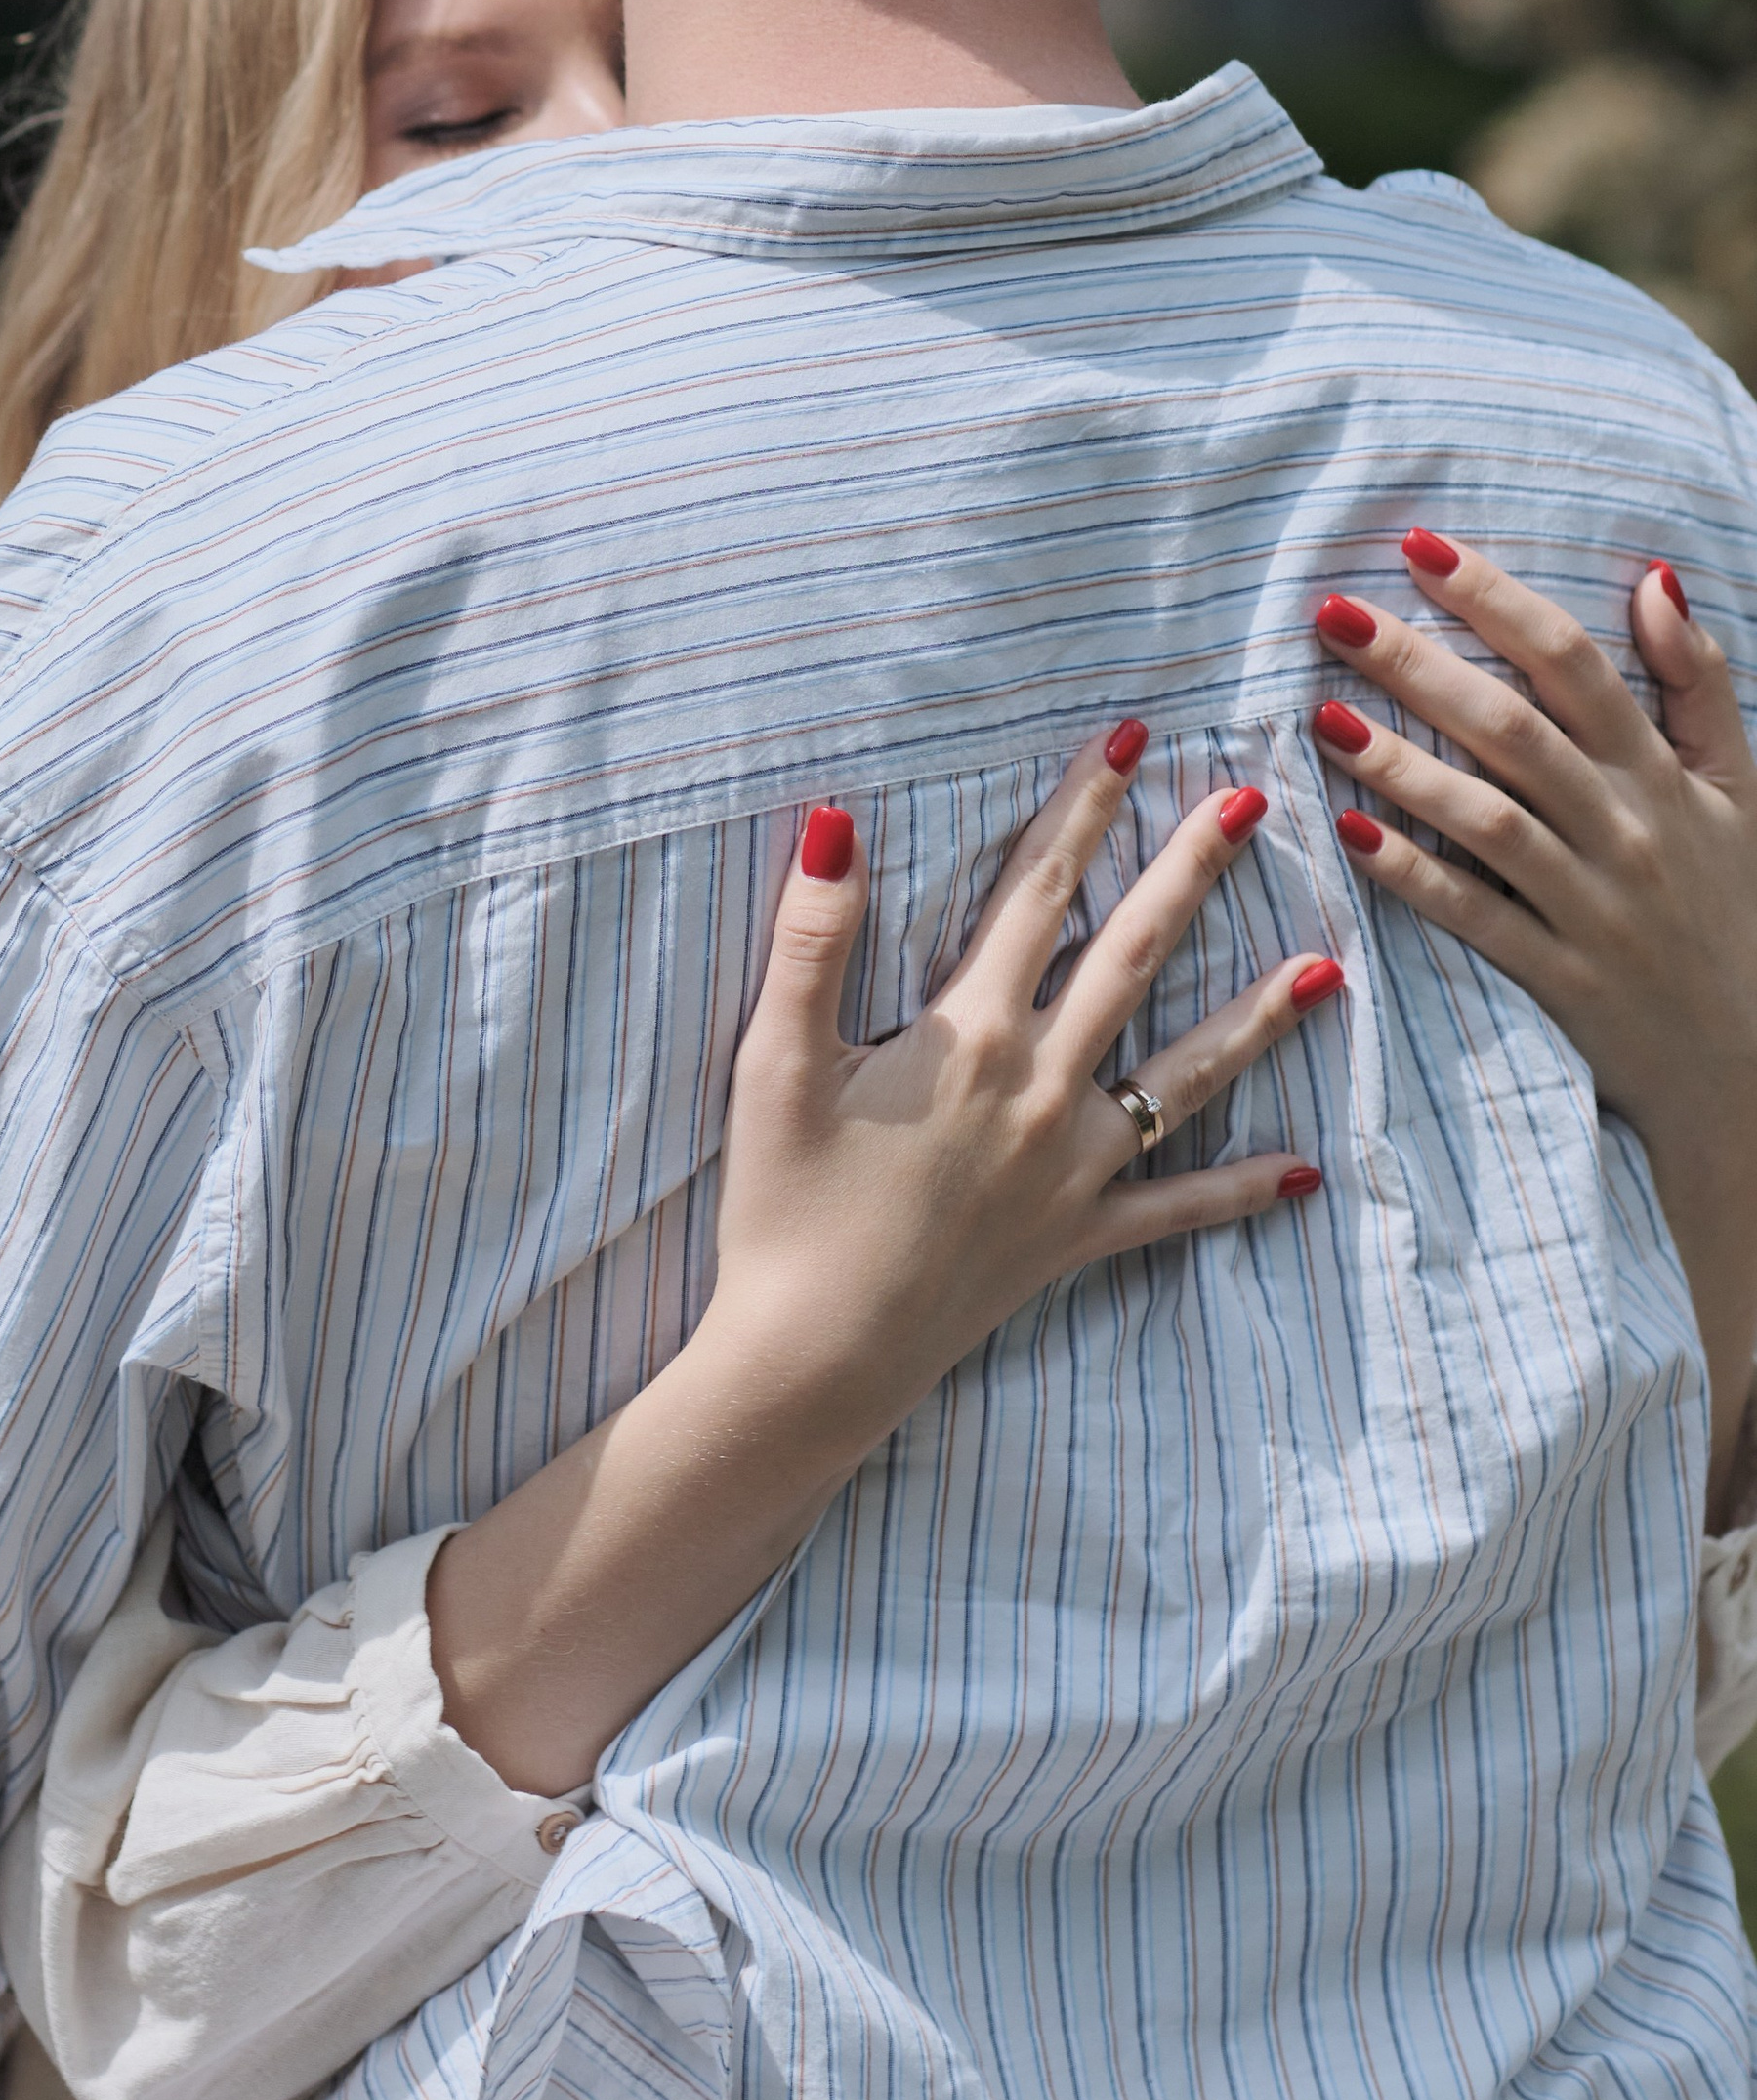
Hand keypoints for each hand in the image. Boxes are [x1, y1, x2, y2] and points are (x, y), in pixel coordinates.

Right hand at [429, 732, 1344, 1793]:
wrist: (811, 1360)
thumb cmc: (782, 1209)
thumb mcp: (773, 1065)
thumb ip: (811, 941)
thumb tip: (837, 823)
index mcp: (968, 1034)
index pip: (1036, 892)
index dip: (1081, 808)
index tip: (1130, 739)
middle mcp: (1039, 1089)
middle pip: (1130, 958)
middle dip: (1191, 874)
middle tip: (1252, 804)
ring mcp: (1070, 1169)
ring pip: (1183, 1073)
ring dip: (1256, 1016)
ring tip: (1326, 969)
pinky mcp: (1074, 1240)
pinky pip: (1174, 1209)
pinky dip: (1239, 1190)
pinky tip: (1305, 1171)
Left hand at [1310, 533, 1756, 1512]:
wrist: (1751, 1061)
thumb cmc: (1732, 905)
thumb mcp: (1742, 788)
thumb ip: (1699, 683)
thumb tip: (1655, 577)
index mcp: (1664, 774)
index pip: (1575, 664)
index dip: (1499, 600)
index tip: (1420, 548)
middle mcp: (1629, 830)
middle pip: (1515, 729)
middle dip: (1422, 664)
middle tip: (1333, 613)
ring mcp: (1595, 907)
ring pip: (1490, 821)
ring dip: (1404, 766)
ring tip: (1323, 716)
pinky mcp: (1563, 979)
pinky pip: (1480, 919)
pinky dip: (1417, 876)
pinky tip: (1351, 834)